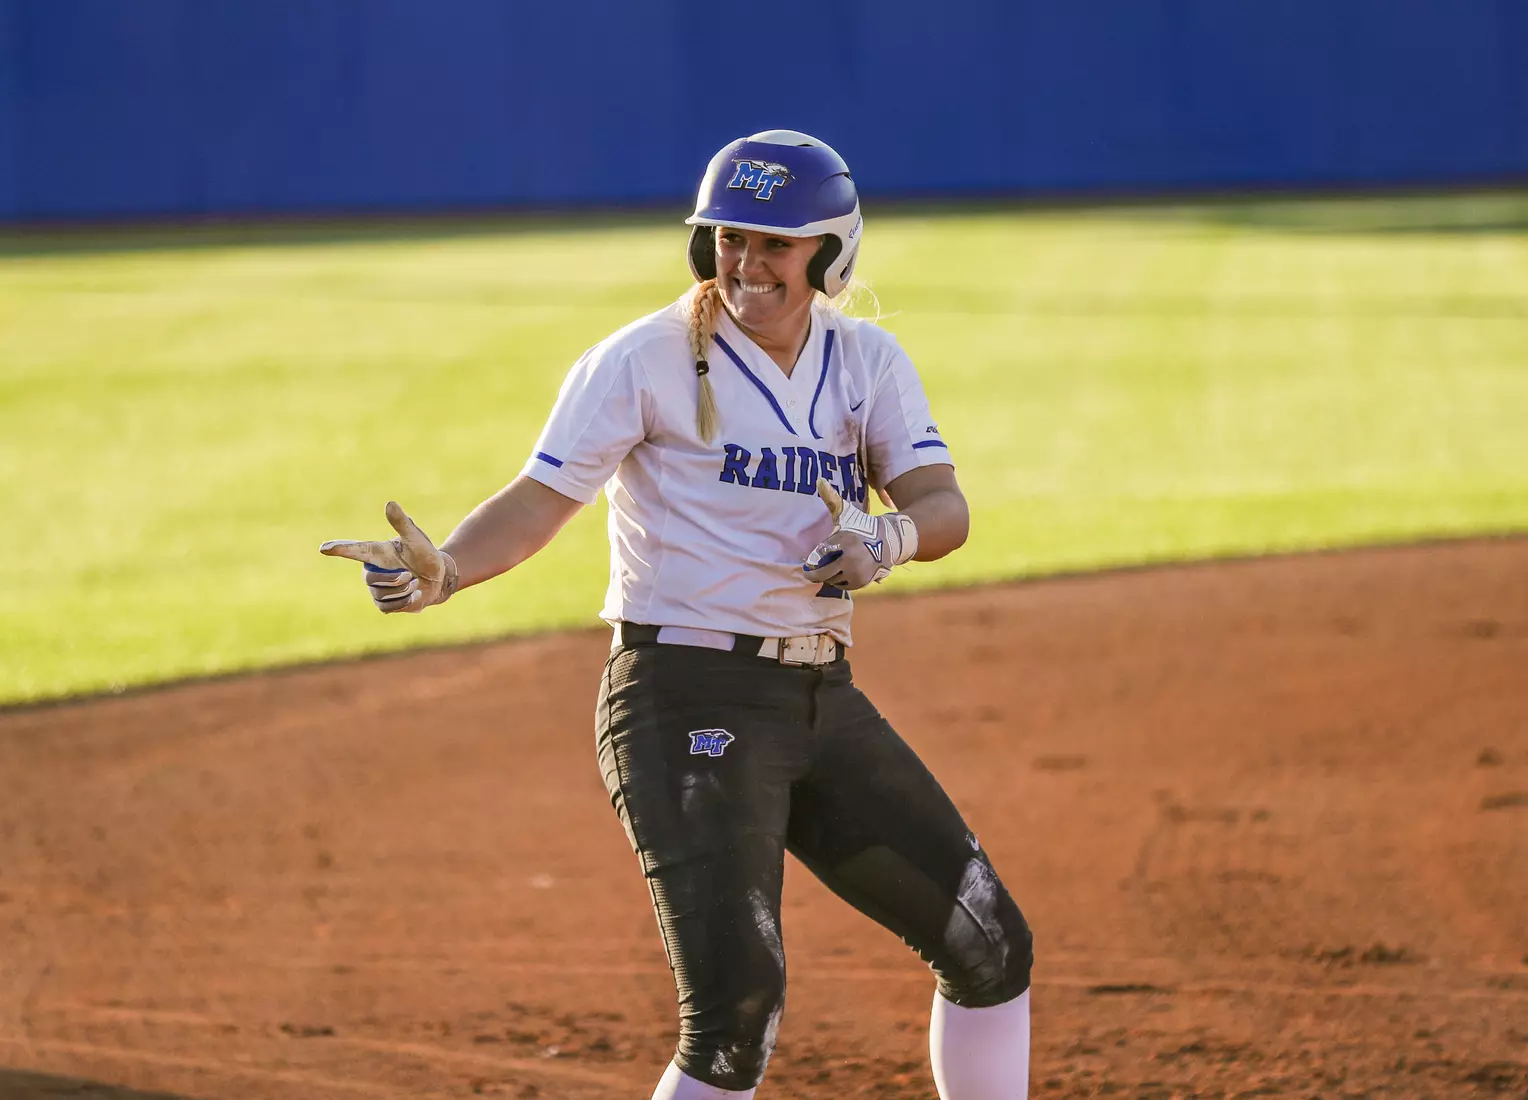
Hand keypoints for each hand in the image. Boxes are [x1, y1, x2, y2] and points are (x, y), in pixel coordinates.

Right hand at [320, 501, 458, 613]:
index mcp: (376, 552)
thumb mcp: (416, 538)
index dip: (339, 549)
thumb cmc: (425, 554)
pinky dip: (406, 601)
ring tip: (414, 583)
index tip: (324, 548)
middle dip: (396, 579)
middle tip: (411, 575)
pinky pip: (388, 608)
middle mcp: (372, 570)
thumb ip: (402, 523)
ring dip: (404, 590)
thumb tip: (390, 503)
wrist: (438, 578)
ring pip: (382, 595)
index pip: (353, 550)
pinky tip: (415, 594)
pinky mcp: (383, 604)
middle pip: (372, 580)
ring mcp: (376, 589)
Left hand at [802, 479, 918, 590]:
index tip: (818, 553)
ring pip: (830, 580)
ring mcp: (856, 573)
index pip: (817, 556)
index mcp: (843, 542)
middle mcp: (850, 560)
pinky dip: (839, 581)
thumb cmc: (861, 526)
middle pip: (821, 572)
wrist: (889, 540)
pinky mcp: (861, 582)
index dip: (815, 556)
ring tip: (836, 564)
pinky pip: (841, 586)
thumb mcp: (846, 512)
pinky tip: (844, 570)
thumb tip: (819, 480)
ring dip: (829, 575)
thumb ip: (831, 498)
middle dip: (818, 569)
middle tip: (820, 564)